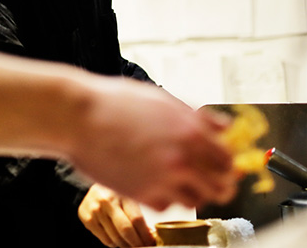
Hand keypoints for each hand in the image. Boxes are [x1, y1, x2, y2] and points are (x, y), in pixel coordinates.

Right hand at [67, 77, 236, 210]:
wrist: (78, 116)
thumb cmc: (116, 103)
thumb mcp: (162, 100)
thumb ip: (198, 116)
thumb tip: (225, 127)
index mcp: (191, 130)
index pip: (228, 160)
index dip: (227, 165)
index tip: (220, 167)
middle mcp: (182, 157)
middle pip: (220, 187)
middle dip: (218, 186)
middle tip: (208, 182)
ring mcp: (162, 178)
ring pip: (195, 201)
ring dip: (190, 193)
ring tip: (177, 181)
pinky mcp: (141, 194)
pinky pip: (165, 206)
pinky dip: (163, 197)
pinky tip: (151, 180)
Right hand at [78, 184, 155, 246]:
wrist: (92, 189)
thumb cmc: (115, 194)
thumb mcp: (128, 197)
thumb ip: (137, 214)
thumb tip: (149, 234)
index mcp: (121, 193)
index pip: (136, 219)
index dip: (145, 235)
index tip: (151, 242)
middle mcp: (107, 201)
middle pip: (126, 230)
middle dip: (137, 243)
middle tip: (142, 246)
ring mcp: (96, 211)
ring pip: (116, 238)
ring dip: (126, 244)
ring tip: (130, 242)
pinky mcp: (87, 220)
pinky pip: (106, 240)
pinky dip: (115, 243)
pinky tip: (117, 237)